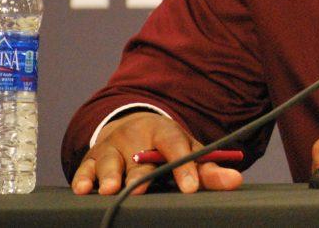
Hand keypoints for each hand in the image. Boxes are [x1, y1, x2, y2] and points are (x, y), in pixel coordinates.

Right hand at [70, 111, 242, 194]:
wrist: (132, 128)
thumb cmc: (165, 148)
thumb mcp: (188, 151)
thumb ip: (209, 169)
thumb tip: (235, 180)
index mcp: (164, 131)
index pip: (175, 145)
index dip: (183, 166)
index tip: (190, 188)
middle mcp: (135, 136)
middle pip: (138, 157)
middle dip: (140, 174)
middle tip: (140, 190)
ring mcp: (111, 147)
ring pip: (110, 161)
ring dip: (110, 175)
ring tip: (111, 190)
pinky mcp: (91, 159)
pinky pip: (85, 168)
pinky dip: (83, 178)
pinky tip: (84, 189)